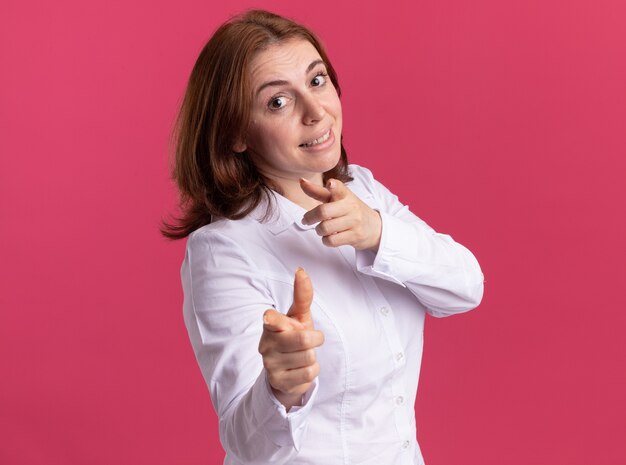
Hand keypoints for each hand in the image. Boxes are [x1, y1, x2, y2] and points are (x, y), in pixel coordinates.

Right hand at [258, 268, 323, 409]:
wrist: (287, 370)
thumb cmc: (294, 335)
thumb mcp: (299, 316)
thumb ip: (302, 295)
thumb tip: (301, 270)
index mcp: (270, 325)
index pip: (271, 319)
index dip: (276, 320)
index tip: (272, 319)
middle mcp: (266, 344)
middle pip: (304, 340)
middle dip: (315, 339)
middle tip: (310, 340)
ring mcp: (270, 364)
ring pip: (309, 358)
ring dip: (313, 356)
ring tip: (302, 355)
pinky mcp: (279, 382)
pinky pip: (309, 374)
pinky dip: (312, 370)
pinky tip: (301, 368)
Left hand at [300, 178, 381, 251]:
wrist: (374, 227)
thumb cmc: (350, 210)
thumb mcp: (337, 198)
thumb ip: (318, 191)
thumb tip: (301, 181)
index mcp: (345, 194)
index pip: (339, 188)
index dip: (334, 186)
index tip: (330, 184)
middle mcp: (350, 206)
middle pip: (323, 212)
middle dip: (310, 217)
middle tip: (306, 220)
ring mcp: (354, 222)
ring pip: (325, 228)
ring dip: (319, 230)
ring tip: (321, 229)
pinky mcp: (354, 236)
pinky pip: (332, 240)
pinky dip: (326, 240)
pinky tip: (329, 236)